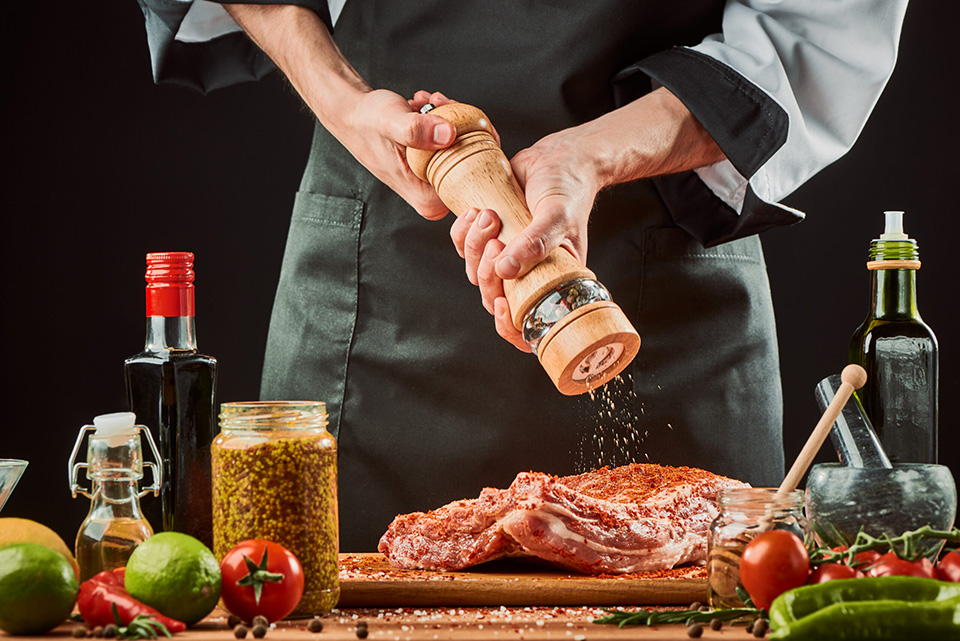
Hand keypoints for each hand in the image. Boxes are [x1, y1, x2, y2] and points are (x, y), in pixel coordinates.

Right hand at [220, 5, 458, 219]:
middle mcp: (435, 199)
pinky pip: (457, 145)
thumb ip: (416, 130)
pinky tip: (426, 107)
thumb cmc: (367, 122)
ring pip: (467, 150)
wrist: (353, 117)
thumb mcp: (392, 122)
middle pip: (475, 162)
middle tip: (435, 102)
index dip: (477, 138)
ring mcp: (436, 186)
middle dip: (461, 123)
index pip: (477, 178)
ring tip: (427, 102)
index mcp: (429, 200)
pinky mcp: (436, 173)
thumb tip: (449, 133)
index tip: (453, 111)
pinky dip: (446, 122)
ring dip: (453, 118)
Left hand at [449, 128, 600, 350]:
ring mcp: (507, 257)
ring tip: (490, 216)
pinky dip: (463, 232)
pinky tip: (476, 212)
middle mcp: (528, 276)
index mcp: (552, 283)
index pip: (528, 325)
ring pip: (475, 271)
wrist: (559, 157)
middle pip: (493, 296)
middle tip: (497, 240)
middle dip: (486, 272)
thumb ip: (535, 244)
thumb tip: (505, 270)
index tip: (500, 304)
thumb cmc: (569, 190)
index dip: (509, 326)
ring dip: (474, 246)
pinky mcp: (488, 235)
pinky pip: (463, 246)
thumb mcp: (558, 217)